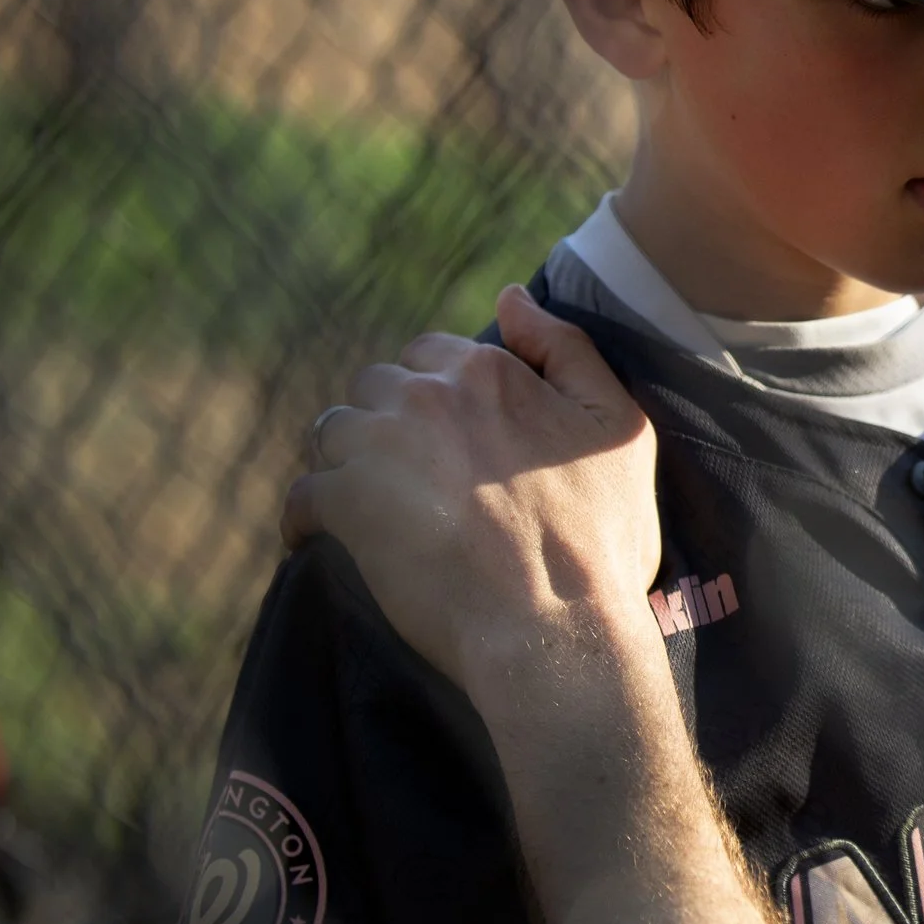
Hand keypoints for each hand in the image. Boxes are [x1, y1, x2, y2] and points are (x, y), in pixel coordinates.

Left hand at [281, 286, 662, 714]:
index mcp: (488, 371)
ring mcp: (381, 448)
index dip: (438, 394)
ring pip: (334, 432)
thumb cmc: (600, 537)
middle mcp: (427, 396)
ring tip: (371, 505)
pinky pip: (303, 497)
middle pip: (376, 386)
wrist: (558, 628)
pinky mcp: (347, 505)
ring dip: (347, 462)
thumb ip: (567, 349)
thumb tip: (511, 296)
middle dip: (387, 421)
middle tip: (412, 477)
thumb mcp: (619, 426)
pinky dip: (307, 519)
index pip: (432, 355)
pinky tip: (320, 541)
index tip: (449, 438)